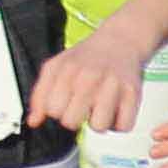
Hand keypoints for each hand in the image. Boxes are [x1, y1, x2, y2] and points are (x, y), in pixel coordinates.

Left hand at [28, 37, 147, 134]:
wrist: (121, 40)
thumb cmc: (87, 57)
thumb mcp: (56, 67)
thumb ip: (40, 95)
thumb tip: (33, 122)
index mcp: (67, 71)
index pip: (52, 109)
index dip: (57, 110)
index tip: (64, 101)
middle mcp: (89, 77)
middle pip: (71, 122)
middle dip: (75, 118)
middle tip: (82, 105)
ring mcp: (113, 85)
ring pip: (98, 127)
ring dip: (98, 123)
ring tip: (99, 108)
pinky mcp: (133, 94)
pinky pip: (123, 126)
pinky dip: (119, 123)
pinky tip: (115, 110)